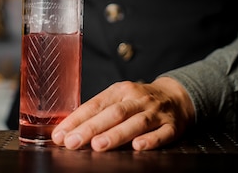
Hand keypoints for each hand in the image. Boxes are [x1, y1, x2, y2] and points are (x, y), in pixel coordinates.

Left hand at [51, 77, 194, 151]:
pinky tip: (137, 147)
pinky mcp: (171, 126)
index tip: (61, 134)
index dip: (77, 119)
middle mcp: (137, 99)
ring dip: (116, 134)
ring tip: (98, 146)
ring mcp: (155, 112)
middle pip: (113, 113)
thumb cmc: (140, 101)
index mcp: (120, 91)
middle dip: (91, 128)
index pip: (95, 104)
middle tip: (73, 142)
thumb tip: (69, 129)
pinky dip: (150, 140)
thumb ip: (99, 112)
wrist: (177, 96)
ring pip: (135, 122)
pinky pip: (161, 134)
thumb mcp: (119, 98)